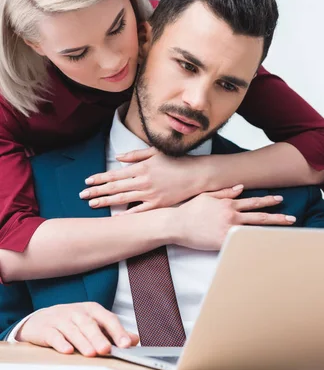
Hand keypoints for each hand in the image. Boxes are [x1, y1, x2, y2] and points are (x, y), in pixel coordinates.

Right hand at [16, 303, 138, 356]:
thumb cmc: (71, 322)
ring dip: (83, 342)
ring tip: (91, 353)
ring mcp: (61, 319)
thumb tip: (134, 340)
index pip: (108, 318)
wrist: (40, 320)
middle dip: (98, 337)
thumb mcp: (93, 323)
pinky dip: (61, 343)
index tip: (126, 344)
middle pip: (90, 324)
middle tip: (107, 349)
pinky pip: (54, 336)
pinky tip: (67, 350)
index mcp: (91, 310)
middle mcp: (77, 312)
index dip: (117, 330)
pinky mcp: (46, 329)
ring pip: (73, 330)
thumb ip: (112, 332)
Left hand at [80, 147, 201, 211]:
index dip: (100, 178)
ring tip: (92, 204)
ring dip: (106, 202)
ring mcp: (150, 194)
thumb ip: (135, 155)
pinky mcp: (157, 204)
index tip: (87, 180)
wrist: (196, 174)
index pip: (115, 173)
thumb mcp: (155, 152)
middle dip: (97, 191)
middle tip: (82, 194)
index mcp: (141, 167)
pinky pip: (138, 211)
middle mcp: (143, 181)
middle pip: (115, 187)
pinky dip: (126, 214)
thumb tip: (118, 158)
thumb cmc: (176, 161)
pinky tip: (114, 216)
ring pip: (123, 199)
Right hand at [173, 185, 295, 249]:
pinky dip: (254, 243)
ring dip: (270, 229)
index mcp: (228, 204)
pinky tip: (265, 246)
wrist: (176, 223)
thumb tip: (241, 188)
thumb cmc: (190, 210)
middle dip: (277, 217)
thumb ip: (225, 192)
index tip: (279, 200)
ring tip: (283, 231)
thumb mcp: (208, 196)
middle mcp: (231, 215)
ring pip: (254, 229)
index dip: (267, 201)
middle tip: (292, 218)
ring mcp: (228, 229)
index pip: (253, 202)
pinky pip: (242, 242)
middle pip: (259, 217)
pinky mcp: (222, 241)